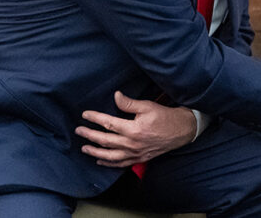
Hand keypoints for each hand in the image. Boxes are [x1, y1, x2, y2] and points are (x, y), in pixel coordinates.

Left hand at [75, 91, 196, 167]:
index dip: (95, 118)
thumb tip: (115, 96)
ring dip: (95, 152)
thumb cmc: (165, 117)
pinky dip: (108, 163)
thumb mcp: (148, 106)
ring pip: (110, 155)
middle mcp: (132, 143)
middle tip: (78, 131)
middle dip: (89, 135)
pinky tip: (100, 161)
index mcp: (133, 129)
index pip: (108, 123)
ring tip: (84, 147)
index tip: (85, 114)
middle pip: (105, 140)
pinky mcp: (139, 158)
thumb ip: (129, 103)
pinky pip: (120, 163)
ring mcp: (135, 153)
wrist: (181, 130)